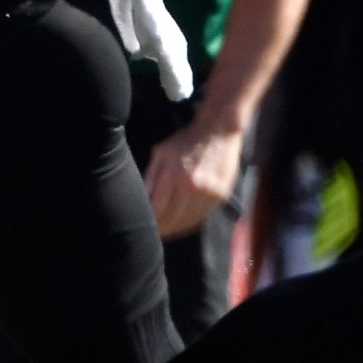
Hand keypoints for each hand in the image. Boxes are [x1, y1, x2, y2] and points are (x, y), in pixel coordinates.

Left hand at [143, 118, 242, 238]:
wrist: (219, 130)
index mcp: (174, 175)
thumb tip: (142, 200)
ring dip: (175, 229)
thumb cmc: (185, 140)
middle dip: (161, 228)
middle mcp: (192, 187)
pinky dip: (190, 223)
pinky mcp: (220, 195)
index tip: (143, 226)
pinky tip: (182, 224)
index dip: (150, 222)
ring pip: (188, 221)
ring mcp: (208, 192)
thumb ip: (151, 177)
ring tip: (166, 231)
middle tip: (153, 232)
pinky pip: (202, 216)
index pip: (157, 210)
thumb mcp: (161, 152)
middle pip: (172, 219)